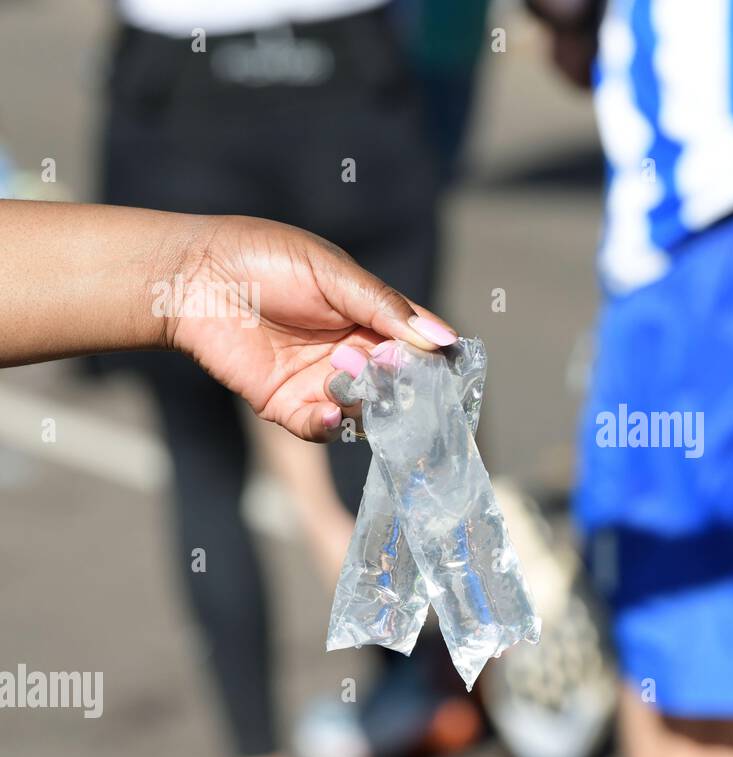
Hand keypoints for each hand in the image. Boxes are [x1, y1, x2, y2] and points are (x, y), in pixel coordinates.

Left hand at [163, 215, 455, 440]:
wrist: (192, 275)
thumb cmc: (264, 257)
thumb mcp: (333, 273)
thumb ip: (386, 308)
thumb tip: (444, 339)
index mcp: (371, 316)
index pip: (418, 344)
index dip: (432, 355)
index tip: (442, 362)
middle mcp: (354, 352)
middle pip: (398, 382)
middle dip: (400, 379)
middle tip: (387, 364)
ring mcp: (321, 381)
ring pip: (364, 408)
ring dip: (363, 396)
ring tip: (344, 370)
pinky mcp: (287, 404)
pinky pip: (321, 428)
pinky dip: (330, 426)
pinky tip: (331, 412)